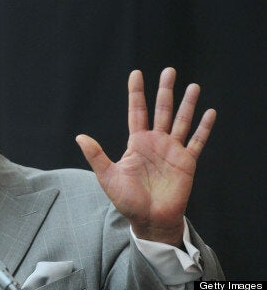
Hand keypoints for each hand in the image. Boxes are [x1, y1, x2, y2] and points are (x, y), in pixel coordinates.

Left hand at [76, 67, 215, 246]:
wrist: (149, 219)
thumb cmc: (127, 200)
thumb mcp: (108, 176)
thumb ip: (96, 155)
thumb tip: (79, 136)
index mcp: (136, 143)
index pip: (136, 111)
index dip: (136, 93)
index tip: (136, 73)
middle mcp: (155, 142)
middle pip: (161, 110)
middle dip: (165, 91)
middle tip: (169, 70)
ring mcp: (172, 151)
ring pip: (181, 121)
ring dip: (187, 104)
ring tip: (192, 86)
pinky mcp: (186, 162)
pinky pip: (196, 141)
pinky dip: (203, 127)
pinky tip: (209, 112)